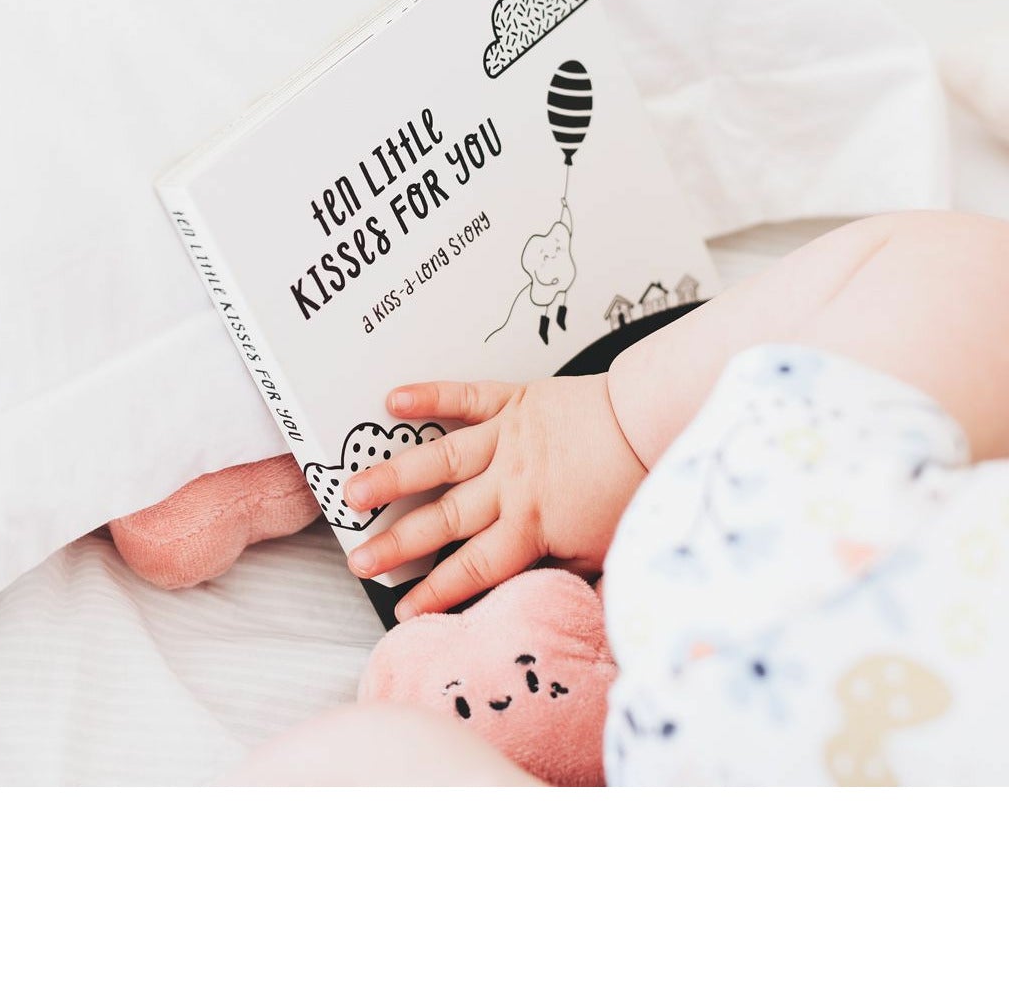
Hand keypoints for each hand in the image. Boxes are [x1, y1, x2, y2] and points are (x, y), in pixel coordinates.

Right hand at [343, 375, 646, 620]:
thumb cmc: (636, 489)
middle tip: (359, 562)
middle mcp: (511, 485)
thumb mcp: (606, 551)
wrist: (655, 422)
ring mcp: (508, 440)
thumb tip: (539, 609)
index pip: (474, 569)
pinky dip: (429, 396)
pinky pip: (465, 398)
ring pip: (440, 462)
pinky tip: (392, 400)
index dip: (435, 593)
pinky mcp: (515, 401)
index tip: (402, 611)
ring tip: (353, 492)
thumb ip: (564, 576)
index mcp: (533, 527)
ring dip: (394, 477)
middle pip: (445, 520)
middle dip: (397, 545)